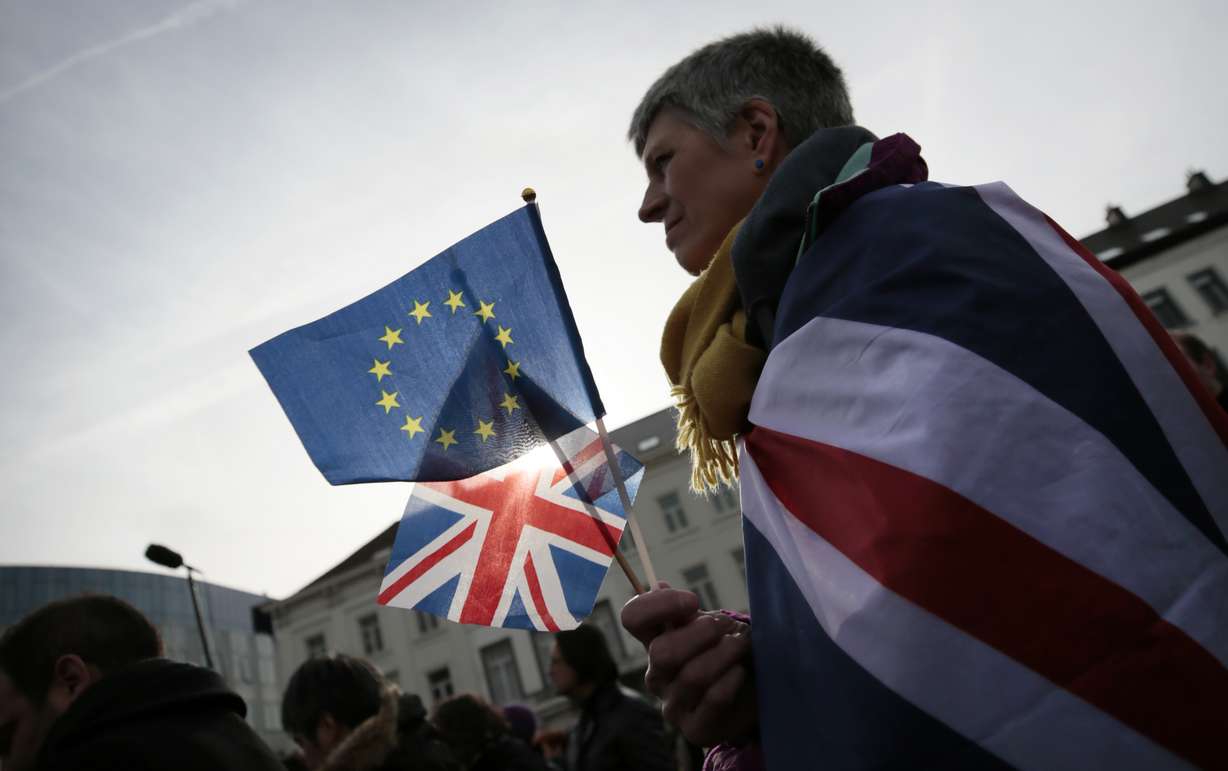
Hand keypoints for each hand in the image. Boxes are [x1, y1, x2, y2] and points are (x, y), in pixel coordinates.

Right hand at [621, 583, 757, 746]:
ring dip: (724, 653)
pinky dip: (730, 679)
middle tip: (727, 625)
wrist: (750, 695)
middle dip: (701, 633)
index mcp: (652, 642)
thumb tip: (657, 585)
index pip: (632, 618)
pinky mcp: (695, 729)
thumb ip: (682, 611)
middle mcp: (656, 675)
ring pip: (693, 675)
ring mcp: (672, 705)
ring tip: (741, 643)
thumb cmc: (722, 652)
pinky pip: (713, 700)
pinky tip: (740, 670)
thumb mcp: (705, 626)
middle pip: (662, 652)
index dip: (659, 605)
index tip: (692, 601)